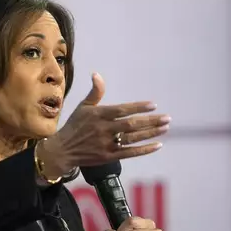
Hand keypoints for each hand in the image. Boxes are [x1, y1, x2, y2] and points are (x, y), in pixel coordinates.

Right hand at [38, 73, 170, 176]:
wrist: (63, 150)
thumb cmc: (74, 126)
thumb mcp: (83, 107)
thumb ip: (94, 92)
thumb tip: (97, 74)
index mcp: (98, 115)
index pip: (122, 110)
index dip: (138, 107)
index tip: (153, 105)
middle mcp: (103, 129)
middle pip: (131, 125)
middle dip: (151, 121)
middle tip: (166, 118)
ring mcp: (106, 144)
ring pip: (133, 138)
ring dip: (150, 133)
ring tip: (165, 128)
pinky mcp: (108, 156)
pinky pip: (130, 153)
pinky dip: (144, 150)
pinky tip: (157, 145)